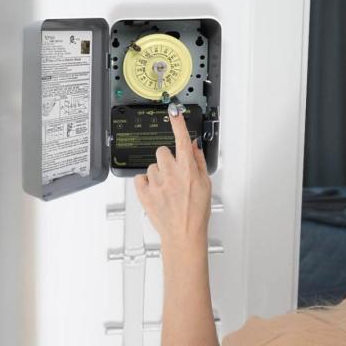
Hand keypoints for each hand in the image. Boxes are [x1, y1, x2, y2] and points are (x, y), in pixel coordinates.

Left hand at [134, 105, 210, 254]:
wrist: (184, 234)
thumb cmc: (196, 213)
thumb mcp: (205, 185)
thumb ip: (198, 162)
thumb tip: (193, 146)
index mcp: (187, 169)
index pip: (182, 139)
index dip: (178, 123)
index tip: (173, 111)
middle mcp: (171, 174)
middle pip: (162, 152)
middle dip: (167, 160)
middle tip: (173, 174)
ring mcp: (156, 183)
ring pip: (151, 167)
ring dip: (158, 174)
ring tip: (166, 189)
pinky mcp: (144, 193)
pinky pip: (140, 178)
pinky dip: (146, 184)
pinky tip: (156, 192)